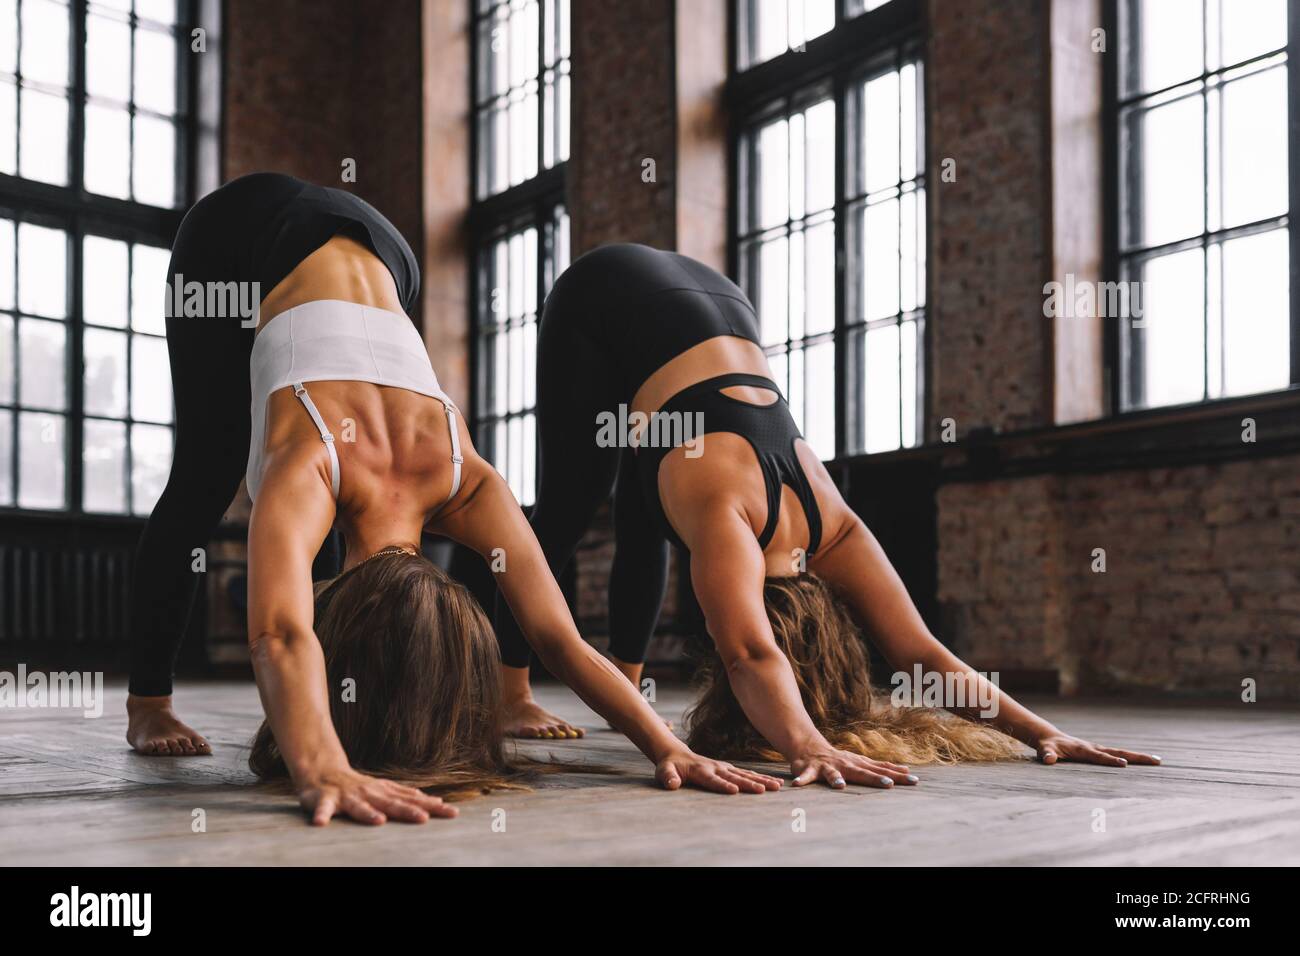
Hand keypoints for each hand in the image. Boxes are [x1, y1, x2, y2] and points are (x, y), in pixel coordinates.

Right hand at [295, 766, 458, 825]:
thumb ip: (405, 795)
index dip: (432, 807)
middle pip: (391, 803)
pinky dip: (321, 815)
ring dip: (368, 813)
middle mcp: (369, 793)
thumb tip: (433, 799)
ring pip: (359, 806)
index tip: (452, 813)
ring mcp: (347, 796)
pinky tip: (320, 824)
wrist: (323, 772)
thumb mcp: (383, 789)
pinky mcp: (325, 799)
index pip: (412, 801)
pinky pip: (322, 808)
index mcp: (384, 792)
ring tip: (379, 821)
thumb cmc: (357, 786)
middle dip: (408, 811)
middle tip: (425, 819)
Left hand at [656, 750, 783, 793]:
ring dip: (762, 780)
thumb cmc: (670, 766)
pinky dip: (762, 778)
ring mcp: (724, 768)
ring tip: (777, 786)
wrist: (677, 754)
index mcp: (701, 771)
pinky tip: (775, 783)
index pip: (714, 780)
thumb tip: (672, 784)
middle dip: (750, 784)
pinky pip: (748, 773)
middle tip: (764, 790)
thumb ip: (668, 777)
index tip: (735, 791)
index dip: (723, 785)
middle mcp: (716, 768)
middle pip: (735, 777)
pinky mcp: (729, 769)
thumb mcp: (663, 771)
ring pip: (746, 774)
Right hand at [791, 747, 918, 788]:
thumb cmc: (839, 759)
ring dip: (836, 779)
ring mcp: (827, 766)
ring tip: (840, 786)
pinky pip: (805, 776)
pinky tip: (797, 786)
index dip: (897, 775)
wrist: (809, 747)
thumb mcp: (861, 763)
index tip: (914, 780)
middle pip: (862, 772)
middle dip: (875, 778)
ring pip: (833, 773)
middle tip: (889, 784)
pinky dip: (802, 780)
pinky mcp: (809, 769)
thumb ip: (881, 767)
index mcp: (858, 764)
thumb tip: (907, 770)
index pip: (881, 769)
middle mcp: (845, 764)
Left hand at [1034, 733, 1160, 767]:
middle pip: (1118, 752)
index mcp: (1082, 750)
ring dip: (1139, 757)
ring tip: (1158, 761)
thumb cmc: (1048, 747)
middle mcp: (1094, 748)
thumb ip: (1047, 755)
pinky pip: (1119, 754)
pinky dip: (1133, 758)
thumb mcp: (1045, 751)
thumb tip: (1049, 759)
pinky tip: (1146, 762)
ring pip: (1122, 752)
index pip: (1098, 757)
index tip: (1124, 764)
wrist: (1051, 738)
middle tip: (1155, 761)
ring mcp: (1099, 749)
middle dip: (1136, 757)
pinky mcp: (1101, 751)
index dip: (1110, 760)